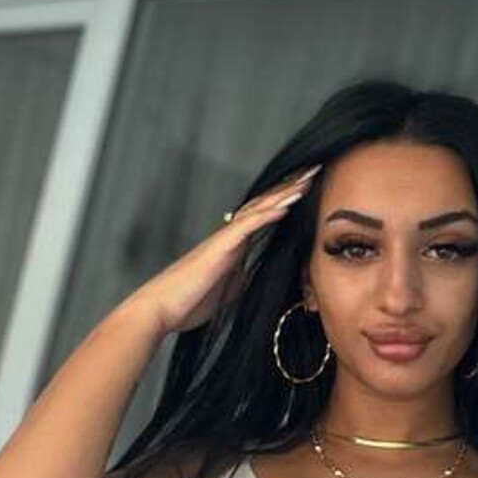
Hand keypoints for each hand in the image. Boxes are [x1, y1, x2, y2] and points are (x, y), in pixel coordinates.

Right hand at [121, 163, 320, 336]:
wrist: (162, 309)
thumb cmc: (190, 301)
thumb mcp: (231, 290)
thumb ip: (247, 278)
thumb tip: (263, 277)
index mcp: (234, 245)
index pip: (265, 216)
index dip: (287, 201)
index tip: (310, 189)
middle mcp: (230, 236)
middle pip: (265, 204)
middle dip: (291, 187)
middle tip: (315, 169)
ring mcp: (224, 240)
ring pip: (259, 209)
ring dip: (284, 193)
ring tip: (308, 178)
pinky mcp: (219, 249)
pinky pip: (247, 227)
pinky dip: (267, 215)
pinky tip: (286, 205)